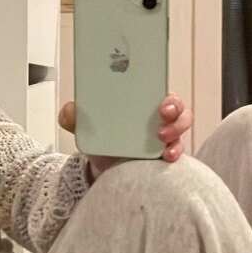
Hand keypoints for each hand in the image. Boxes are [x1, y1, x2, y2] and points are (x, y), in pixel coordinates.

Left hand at [58, 95, 192, 179]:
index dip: (159, 84)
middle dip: (173, 106)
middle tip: (162, 113)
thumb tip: (69, 110)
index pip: (155, 86)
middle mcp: (156, 115)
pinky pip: (178, 148)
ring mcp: (165, 133)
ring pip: (181, 124)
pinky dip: (175, 151)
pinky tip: (166, 156)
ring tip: (162, 138)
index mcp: (138, 101)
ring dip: (176, 128)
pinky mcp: (167, 152)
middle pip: (175, 104)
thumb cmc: (101, 139)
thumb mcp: (85, 127)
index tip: (157, 91)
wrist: (104, 168)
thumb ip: (74, 117)